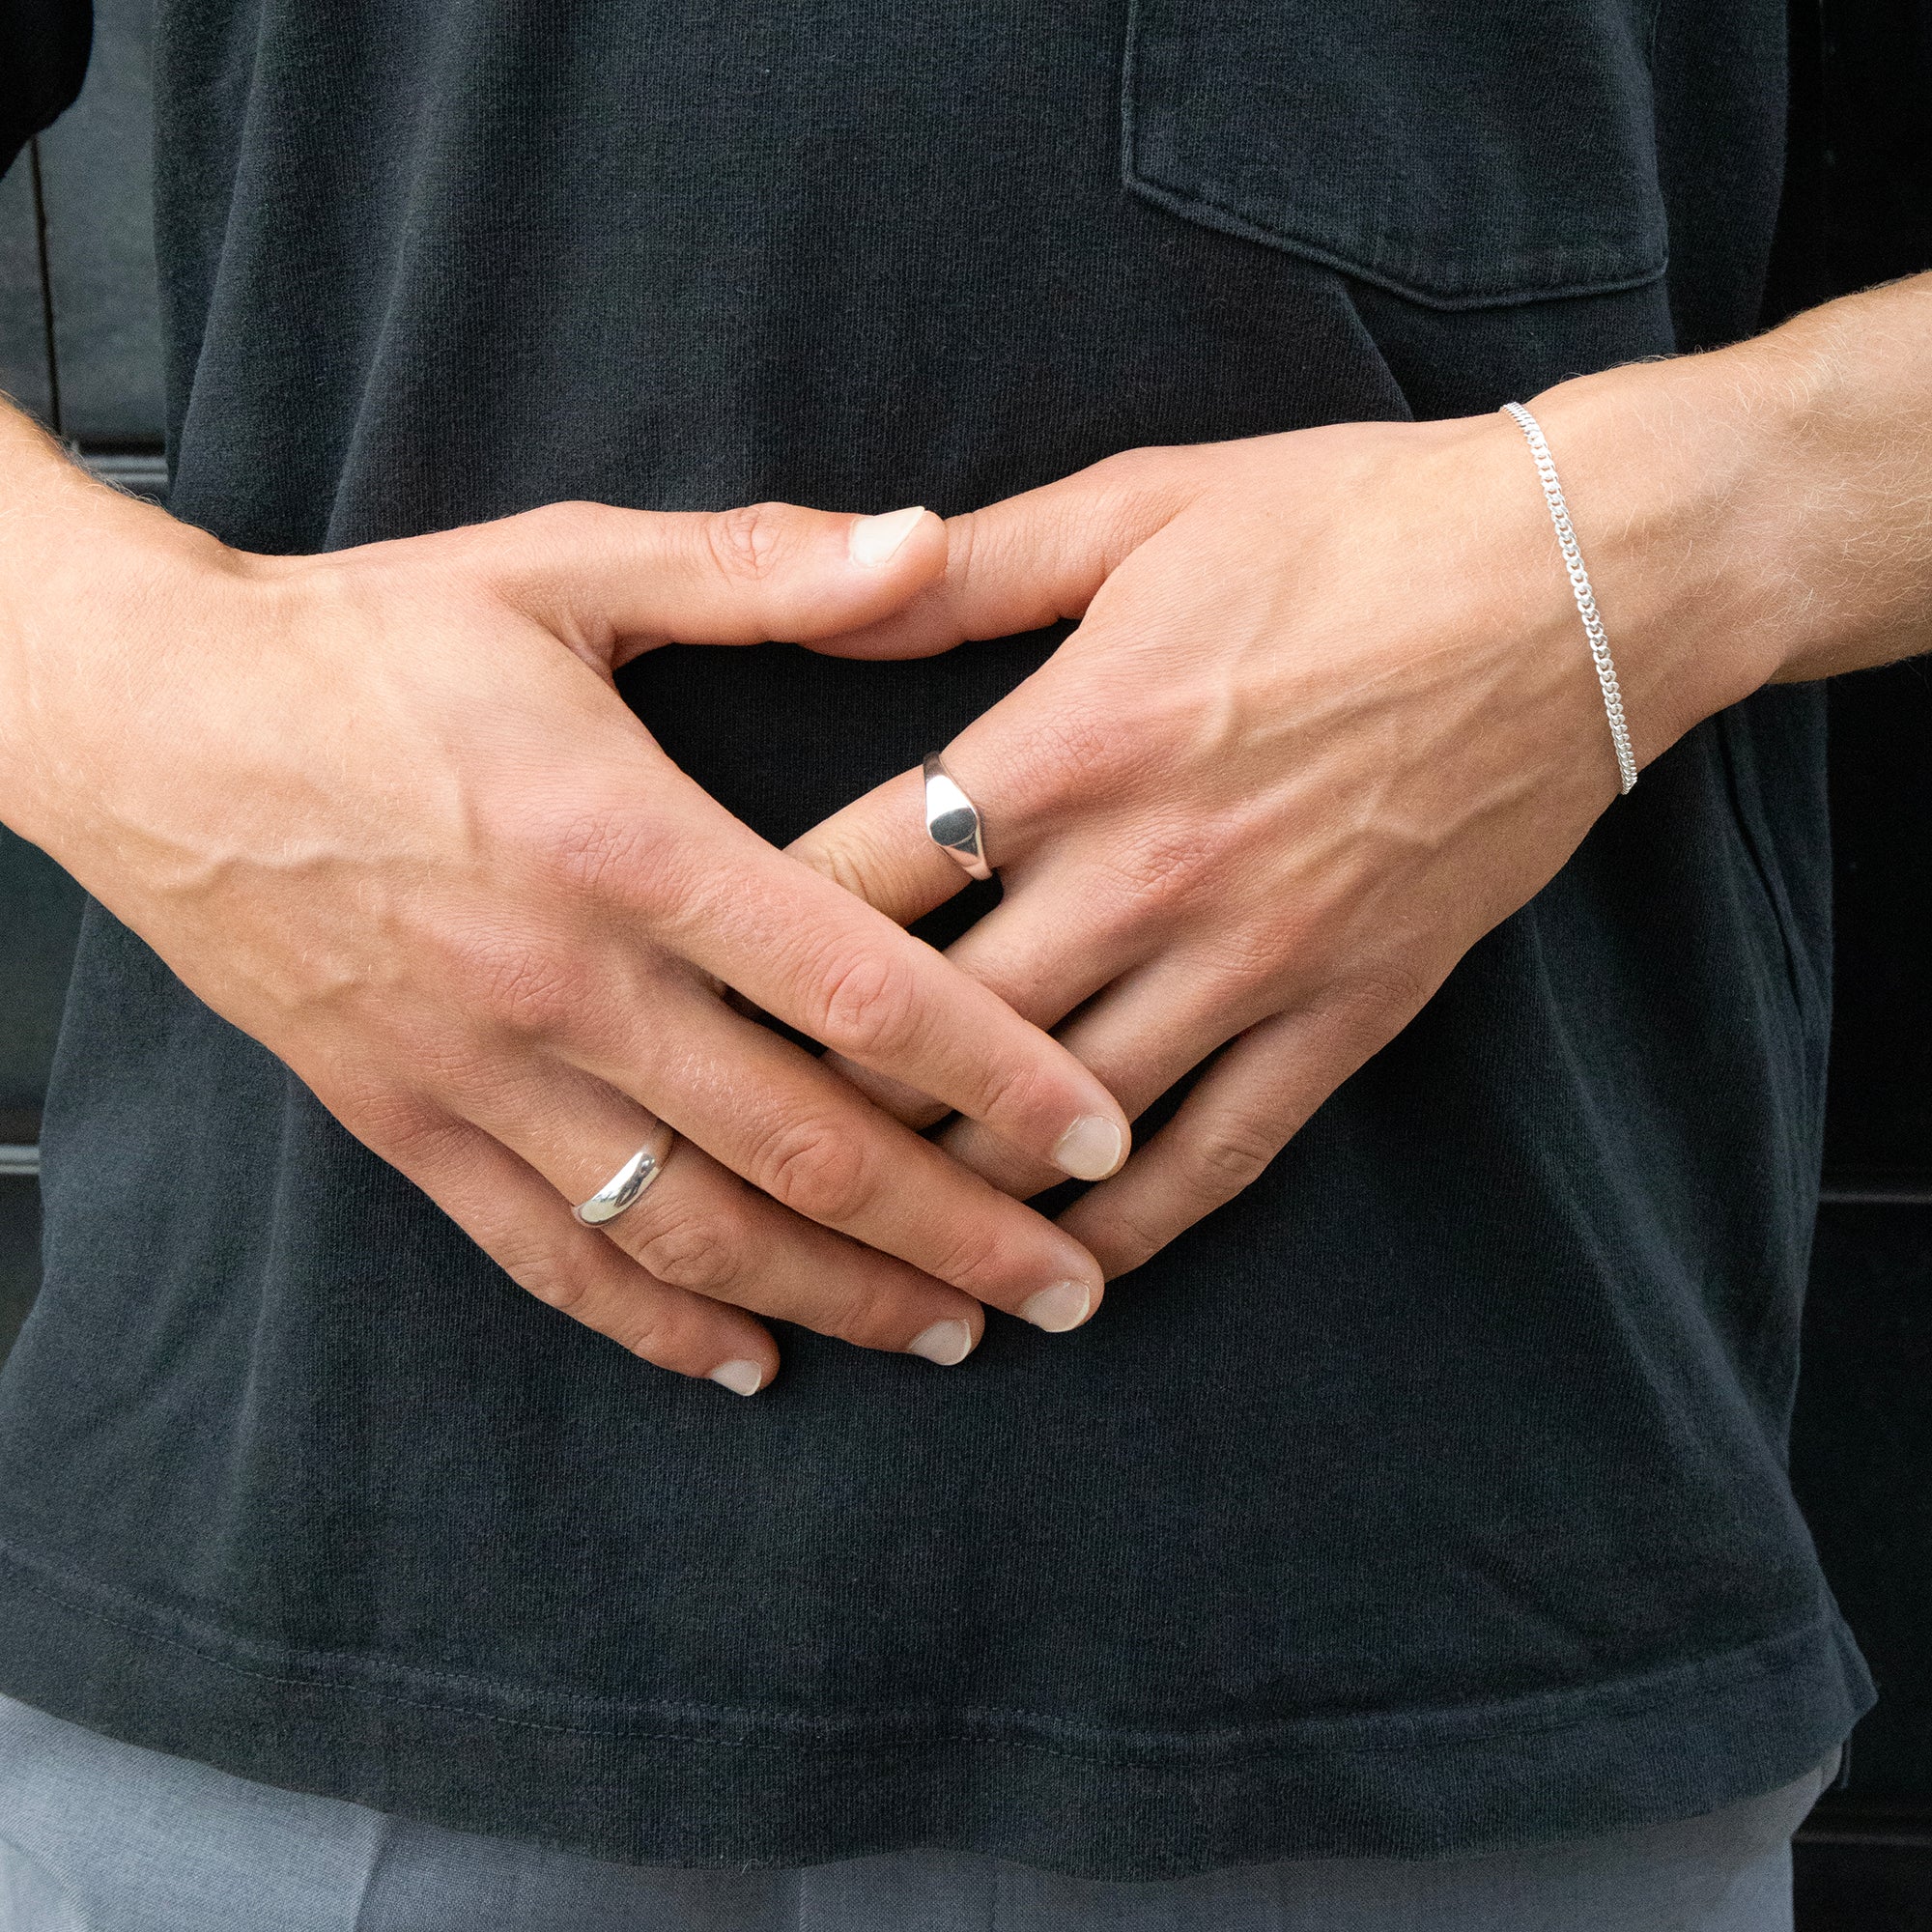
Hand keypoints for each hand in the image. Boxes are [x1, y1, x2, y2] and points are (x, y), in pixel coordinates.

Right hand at [0, 441, 1129, 1389]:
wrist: (146, 722)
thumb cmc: (364, 639)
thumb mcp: (561, 566)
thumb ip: (760, 566)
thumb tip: (932, 541)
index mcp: (625, 842)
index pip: (857, 989)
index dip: (996, 1074)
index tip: (1097, 1138)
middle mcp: (564, 983)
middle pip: (800, 1147)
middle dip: (954, 1233)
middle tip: (1069, 1290)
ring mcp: (480, 1073)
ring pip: (690, 1231)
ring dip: (836, 1298)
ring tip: (952, 1335)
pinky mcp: (407, 1123)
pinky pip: (548, 1256)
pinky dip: (655, 1326)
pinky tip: (750, 1365)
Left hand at [791, 393, 1778, 1276]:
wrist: (1579, 580)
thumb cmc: (1349, 523)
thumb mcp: (1143, 504)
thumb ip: (972, 568)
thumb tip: (836, 588)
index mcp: (1070, 740)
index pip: (859, 882)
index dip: (749, 951)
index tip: (682, 1000)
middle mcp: (1145, 871)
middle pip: (933, 1035)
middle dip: (825, 1105)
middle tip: (742, 1154)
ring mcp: (1253, 957)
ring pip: (1061, 1124)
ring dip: (955, 1196)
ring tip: (872, 1243)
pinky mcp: (1349, 1011)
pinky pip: (1224, 1156)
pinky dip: (1137, 1230)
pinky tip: (1071, 1277)